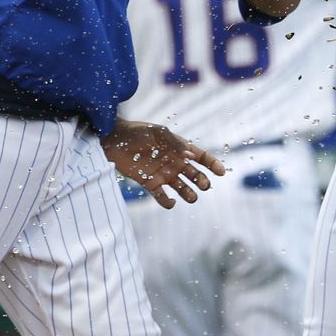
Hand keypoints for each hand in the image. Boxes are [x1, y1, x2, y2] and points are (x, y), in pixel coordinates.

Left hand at [102, 119, 225, 208]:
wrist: (114, 140)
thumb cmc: (138, 132)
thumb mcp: (158, 132)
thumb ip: (175, 143)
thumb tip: (189, 155)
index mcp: (180, 149)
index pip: (202, 158)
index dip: (213, 164)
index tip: (221, 172)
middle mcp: (175, 162)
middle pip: (195, 175)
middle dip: (202, 181)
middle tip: (204, 185)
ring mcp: (163, 174)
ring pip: (182, 187)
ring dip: (189, 193)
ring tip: (192, 198)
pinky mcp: (149, 183)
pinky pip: (162, 196)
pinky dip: (167, 202)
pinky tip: (171, 203)